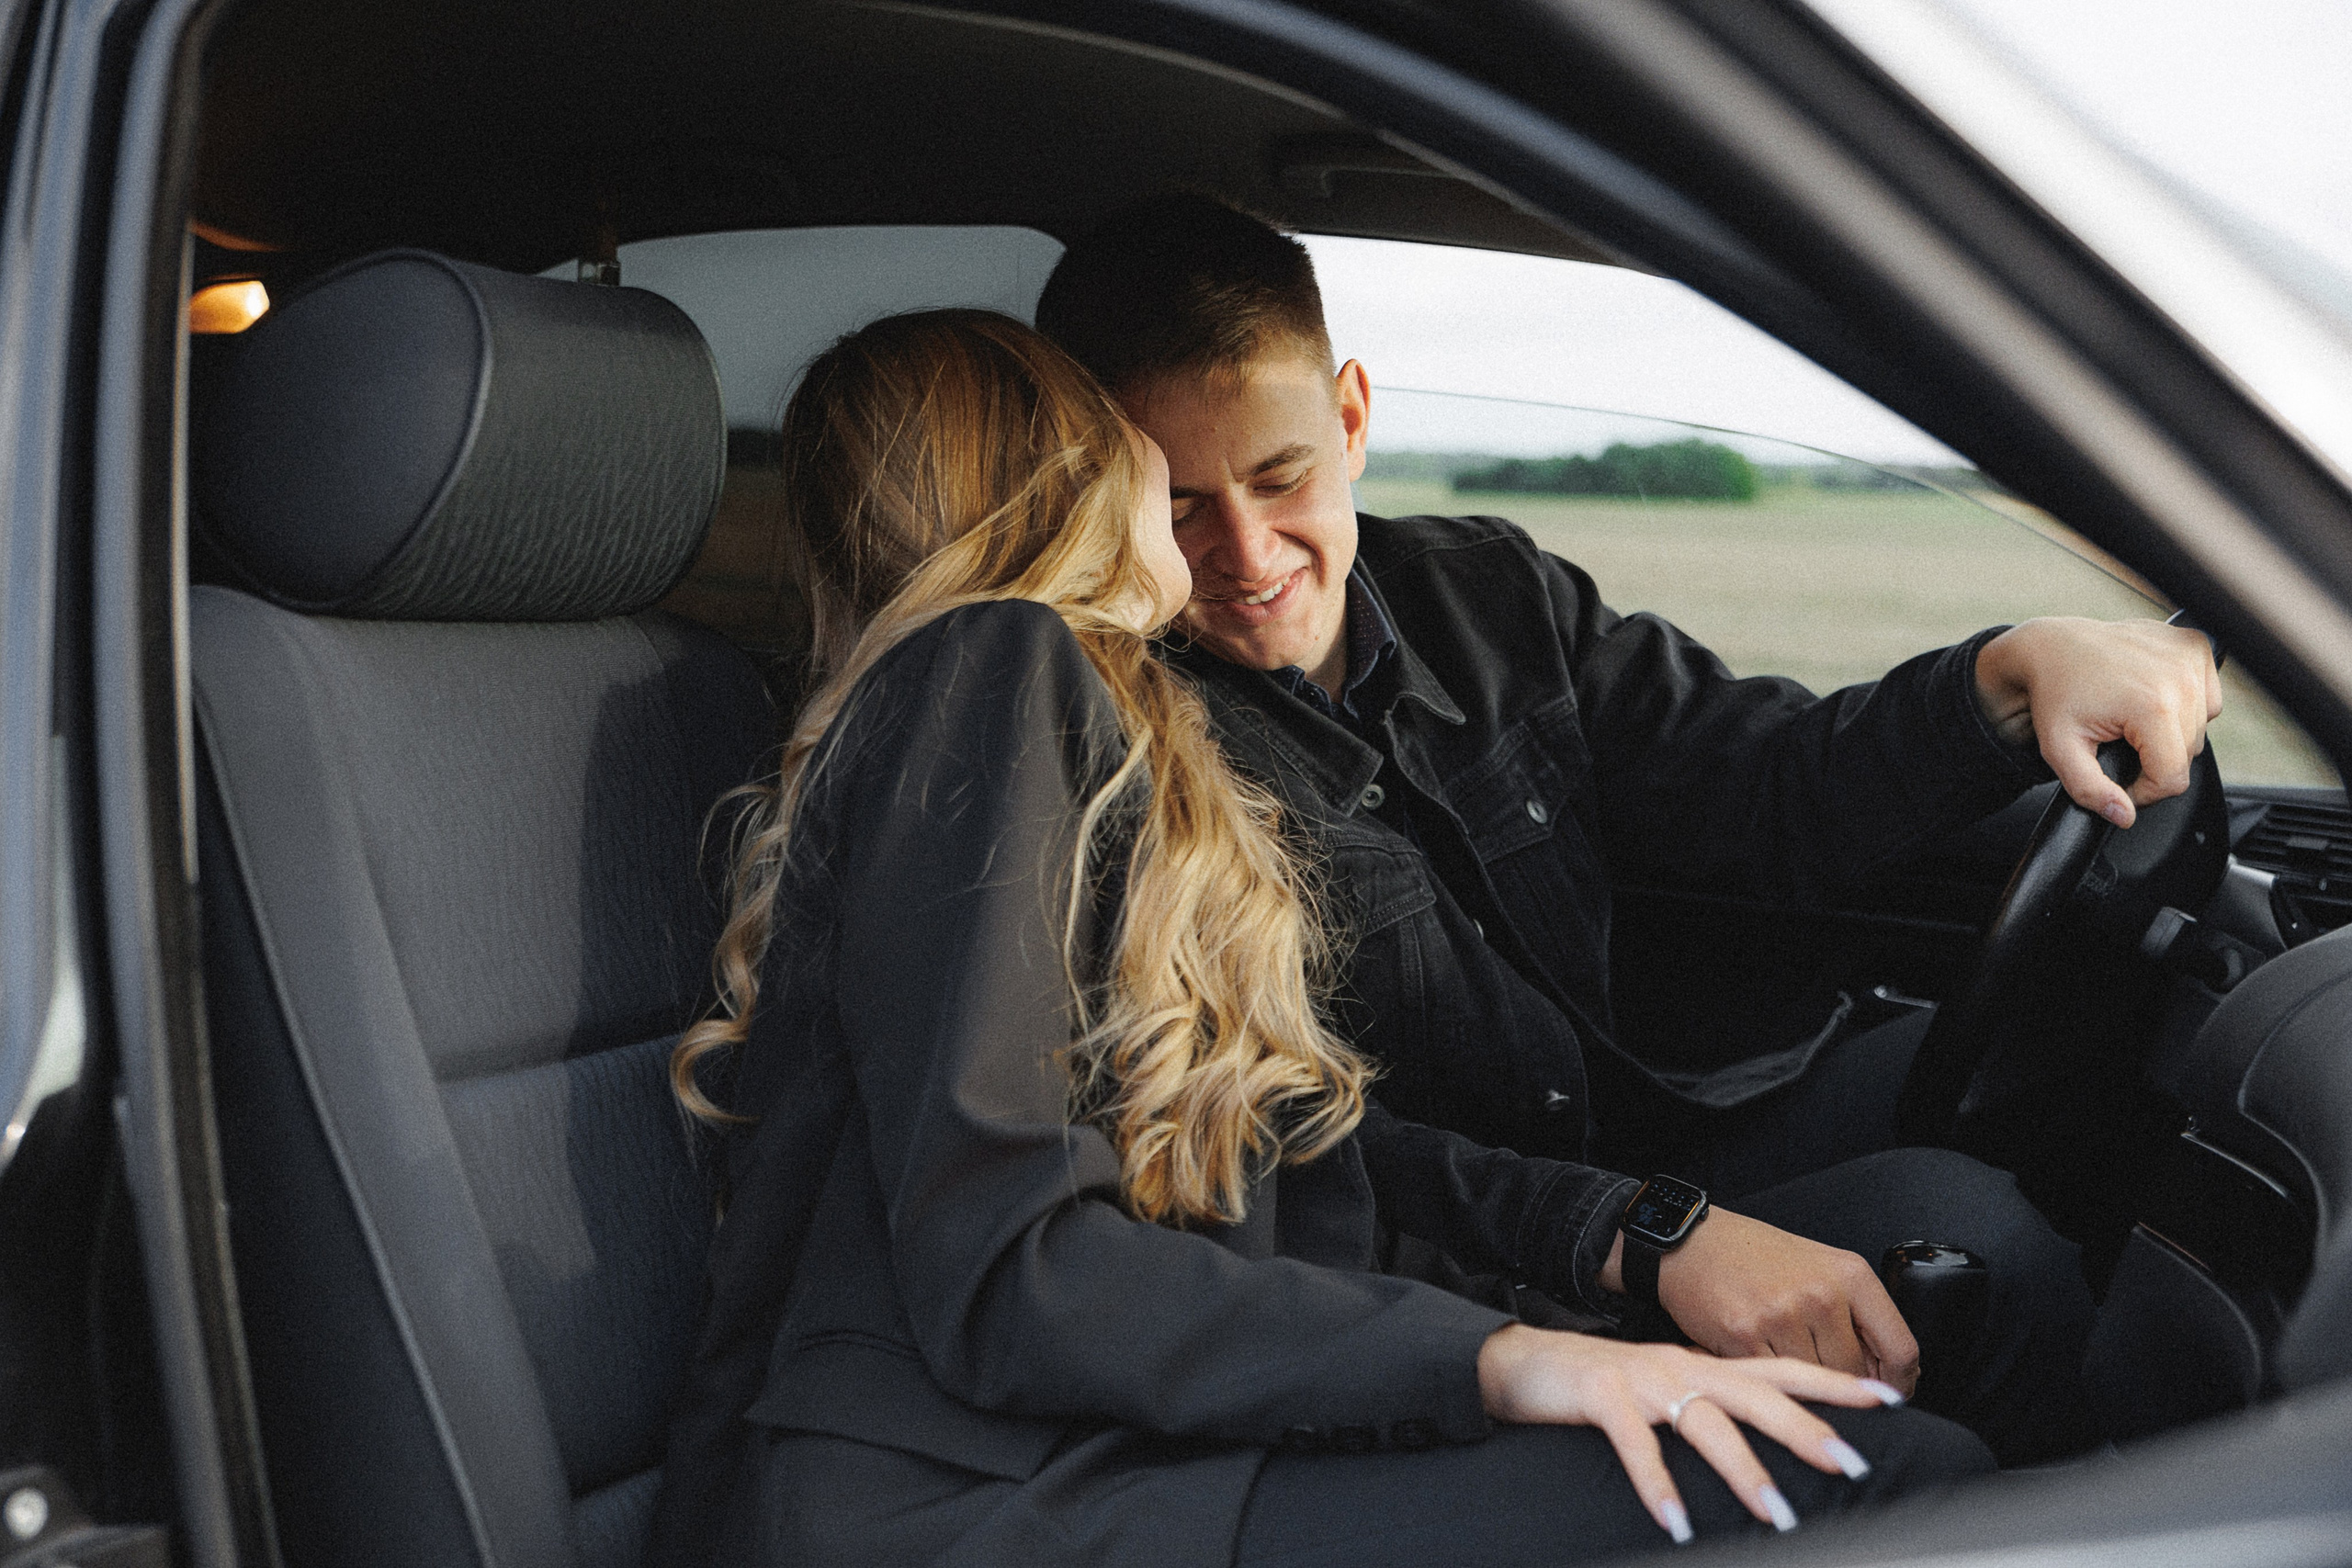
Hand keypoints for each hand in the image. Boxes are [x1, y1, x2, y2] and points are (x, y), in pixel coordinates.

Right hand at [1476, 1324, 1904, 1540]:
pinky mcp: (1602, 1395)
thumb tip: (1769, 1452)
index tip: (1889, 1401)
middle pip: (1759, 1396)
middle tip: (1852, 1465)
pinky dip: (1658, 1484)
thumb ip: (1714, 1412)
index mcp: (1704, 1365)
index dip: (1835, 1385)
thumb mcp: (1667, 1393)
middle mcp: (1683, 1367)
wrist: (1523, 1360)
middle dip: (1808, 1431)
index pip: (1783, 1370)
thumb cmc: (1601, 1387)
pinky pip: (1636, 1444)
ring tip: (1778, 1514)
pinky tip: (1677, 1521)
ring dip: (1744, 1470)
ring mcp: (1643, 1380)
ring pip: (1707, 1422)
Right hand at [1605, 1208, 1919, 1393]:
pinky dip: (1766, 1380)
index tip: (1888, 1397)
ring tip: (1780, 1358)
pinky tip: (1754, 1355)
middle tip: (1819, 1376)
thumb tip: (1884, 1377)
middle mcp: (1821, 1293)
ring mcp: (1782, 1316)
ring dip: (1801, 1385)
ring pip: (1815, 1384)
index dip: (1901, 1385)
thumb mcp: (1818, 1266)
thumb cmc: (1753, 1255)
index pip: (1901, 1349)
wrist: (1689, 1240)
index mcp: (1850, 1274)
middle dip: (1840, 1386)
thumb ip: (1854, 1314)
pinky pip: (1774, 1381)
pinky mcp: (1745, 1337)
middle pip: (1855, 1374)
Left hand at [1973, 616, 2221, 828]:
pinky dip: (2184, 705)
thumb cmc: (2054, 694)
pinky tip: (2150, 697)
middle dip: (2154, 761)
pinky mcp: (2197, 645)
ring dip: (2171, 733)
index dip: (2145, 791)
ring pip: (2201, 727)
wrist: (2052, 646)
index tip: (2121, 782)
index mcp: (2153, 705)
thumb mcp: (2060, 750)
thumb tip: (2125, 816)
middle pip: (2189, 754)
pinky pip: (2206, 697)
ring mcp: (2191, 658)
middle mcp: (2181, 678)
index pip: (2173, 778)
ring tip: (2131, 719)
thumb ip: (2090, 791)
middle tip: (2119, 744)